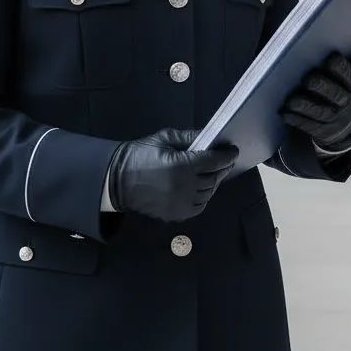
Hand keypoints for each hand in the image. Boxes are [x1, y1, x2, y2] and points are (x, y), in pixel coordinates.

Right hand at [107, 128, 237, 221]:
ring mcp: (181, 203)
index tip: (233, 150)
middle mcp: (186, 187)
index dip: (227, 155)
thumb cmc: (141, 154)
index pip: (214, 161)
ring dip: (213, 182)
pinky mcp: (176, 214)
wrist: (117, 179)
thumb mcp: (164, 138)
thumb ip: (189, 138)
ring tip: (212, 172)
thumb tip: (210, 136)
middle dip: (221, 167)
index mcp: (183, 165)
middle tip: (224, 160)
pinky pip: (199, 206)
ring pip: (208, 193)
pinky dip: (204, 196)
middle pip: (214, 178)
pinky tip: (201, 187)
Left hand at [281, 37, 350, 150]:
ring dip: (305, 106)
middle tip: (308, 78)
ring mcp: (335, 120)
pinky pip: (308, 126)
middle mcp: (348, 104)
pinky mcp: (322, 131)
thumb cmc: (346, 91)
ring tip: (291, 99)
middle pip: (336, 95)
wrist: (347, 126)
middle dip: (322, 87)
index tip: (329, 58)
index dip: (341, 69)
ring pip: (321, 112)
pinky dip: (296, 120)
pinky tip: (284, 113)